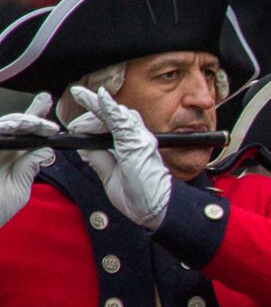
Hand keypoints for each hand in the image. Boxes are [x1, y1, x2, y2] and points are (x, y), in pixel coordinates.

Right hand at [0, 92, 56, 226]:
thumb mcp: (19, 189)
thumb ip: (29, 168)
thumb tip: (47, 150)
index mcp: (11, 156)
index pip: (26, 135)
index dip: (37, 121)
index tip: (51, 114)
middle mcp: (0, 148)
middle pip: (16, 125)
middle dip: (34, 119)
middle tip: (49, 124)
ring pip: (5, 125)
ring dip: (22, 123)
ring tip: (37, 124)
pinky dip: (3, 128)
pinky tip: (14, 128)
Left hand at [70, 86, 172, 228]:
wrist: (160, 208)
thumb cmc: (142, 197)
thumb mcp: (111, 177)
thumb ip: (99, 159)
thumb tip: (84, 147)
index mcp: (131, 146)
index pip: (112, 123)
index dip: (94, 117)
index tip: (79, 115)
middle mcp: (139, 139)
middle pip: (114, 116)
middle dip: (92, 116)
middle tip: (75, 124)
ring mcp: (140, 139)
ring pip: (118, 114)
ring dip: (98, 108)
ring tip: (85, 99)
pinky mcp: (137, 143)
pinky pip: (121, 121)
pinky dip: (109, 108)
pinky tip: (100, 98)